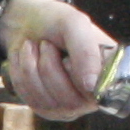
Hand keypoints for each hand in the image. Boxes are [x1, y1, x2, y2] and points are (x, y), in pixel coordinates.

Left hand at [0, 0, 120, 121]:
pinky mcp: (46, 108)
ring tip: (35, 48)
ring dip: (32, 68)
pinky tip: (28, 60)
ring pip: (46, 102)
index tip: (65, 55)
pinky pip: (30, 101)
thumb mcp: (73, 24)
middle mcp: (91, 94)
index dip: (75, 74)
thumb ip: (86, 51)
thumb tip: (91, 87)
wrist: (24, 22)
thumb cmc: (52, 21)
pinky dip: (22, 75)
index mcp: (108, 72)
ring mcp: (68, 105)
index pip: (97, 94)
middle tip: (46, 44)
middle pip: (69, 102)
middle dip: (48, 67)